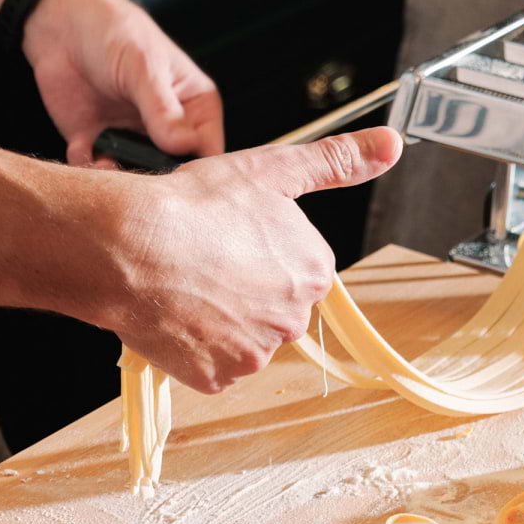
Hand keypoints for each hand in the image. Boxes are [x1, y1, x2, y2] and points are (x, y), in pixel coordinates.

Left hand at [23, 0, 225, 164]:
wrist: (62, 24)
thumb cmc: (115, 32)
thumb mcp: (144, 66)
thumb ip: (163, 109)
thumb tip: (184, 146)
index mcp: (194, 105)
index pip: (208, 149)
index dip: (199, 170)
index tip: (181, 183)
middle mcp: (166, 126)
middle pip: (173, 170)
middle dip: (156, 179)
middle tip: (139, 180)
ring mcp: (130, 135)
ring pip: (135, 175)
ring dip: (120, 178)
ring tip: (107, 164)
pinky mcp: (95, 142)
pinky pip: (97, 170)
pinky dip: (90, 170)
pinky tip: (83, 150)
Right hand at [95, 128, 402, 391]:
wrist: (132, 245)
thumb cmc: (196, 206)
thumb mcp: (274, 169)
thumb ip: (337, 160)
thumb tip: (391, 145)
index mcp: (313, 271)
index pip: (299, 268)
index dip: (262, 250)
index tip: (234, 237)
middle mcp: (293, 318)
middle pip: (274, 306)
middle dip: (246, 288)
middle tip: (208, 259)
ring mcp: (254, 354)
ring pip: (242, 337)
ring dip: (220, 318)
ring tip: (188, 282)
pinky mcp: (215, 378)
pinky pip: (210, 365)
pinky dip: (194, 345)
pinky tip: (177, 313)